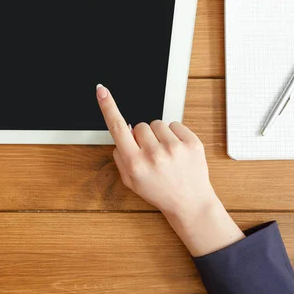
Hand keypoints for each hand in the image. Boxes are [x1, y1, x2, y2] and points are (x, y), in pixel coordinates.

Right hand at [96, 84, 243, 255]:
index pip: (117, 128)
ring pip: (157, 123)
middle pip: (139, 125)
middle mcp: (153, 155)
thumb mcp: (130, 181)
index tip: (101, 90)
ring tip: (165, 153)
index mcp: (135, 164)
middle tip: (151, 154)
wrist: (189, 202)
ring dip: (159, 135)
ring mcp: (174, 148)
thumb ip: (121, 155)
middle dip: (142, 136)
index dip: (108, 107)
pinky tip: (177, 151)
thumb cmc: (159, 191)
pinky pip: (175, 124)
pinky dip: (174, 135)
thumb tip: (124, 129)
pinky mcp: (191, 143)